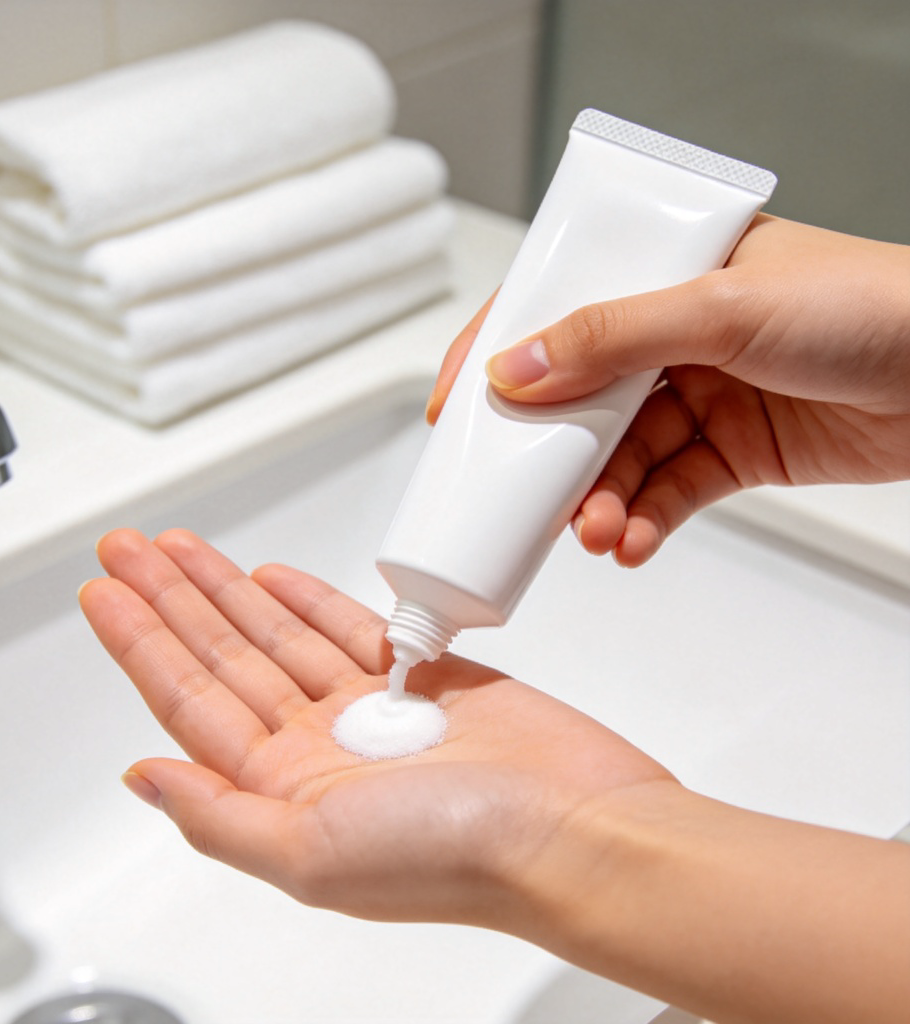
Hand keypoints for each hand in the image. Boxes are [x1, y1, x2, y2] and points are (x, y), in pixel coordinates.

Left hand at [78, 527, 672, 927]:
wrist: (576, 827)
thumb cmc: (459, 855)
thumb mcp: (313, 855)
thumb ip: (219, 816)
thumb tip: (141, 778)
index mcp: (286, 791)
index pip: (190, 702)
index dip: (141, 643)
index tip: (104, 594)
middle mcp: (320, 749)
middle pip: (224, 656)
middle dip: (171, 600)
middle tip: (127, 548)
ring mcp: (370, 709)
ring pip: (277, 635)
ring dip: (228, 589)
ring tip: (181, 548)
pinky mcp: (422, 677)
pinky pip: (348, 627)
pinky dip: (308, 599)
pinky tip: (269, 577)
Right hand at [427, 216, 909, 565]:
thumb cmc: (869, 306)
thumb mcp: (722, 307)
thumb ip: (612, 338)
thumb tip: (514, 369)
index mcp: (664, 273)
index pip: (556, 306)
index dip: (498, 357)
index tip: (456, 412)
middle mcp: (674, 335)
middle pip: (580, 398)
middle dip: (547, 453)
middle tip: (516, 496)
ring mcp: (700, 397)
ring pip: (620, 456)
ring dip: (597, 499)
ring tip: (592, 531)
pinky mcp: (729, 453)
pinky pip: (667, 493)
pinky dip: (643, 521)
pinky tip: (630, 543)